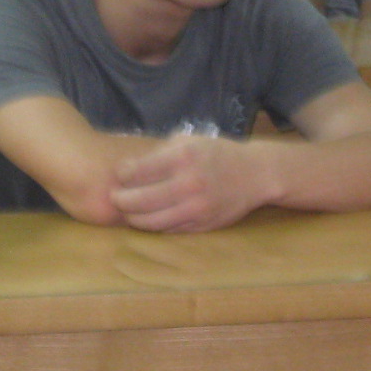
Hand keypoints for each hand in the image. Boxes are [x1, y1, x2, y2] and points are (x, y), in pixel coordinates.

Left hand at [109, 132, 269, 231]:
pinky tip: (149, 217)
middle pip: (137, 200)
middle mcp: (189, 183)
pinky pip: (167, 229)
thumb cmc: (218, 154)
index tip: (120, 174)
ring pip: (149, 221)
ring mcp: (195, 207)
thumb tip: (127, 167)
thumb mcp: (190, 141)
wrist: (255, 174)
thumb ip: (160, 152)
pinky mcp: (201, 225)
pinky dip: (154, 225)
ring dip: (133, 217)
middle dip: (120, 199)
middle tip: (115, 196)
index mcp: (183, 157)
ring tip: (128, 211)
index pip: (135, 171)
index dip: (121, 174)